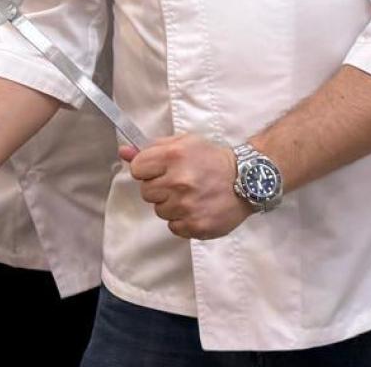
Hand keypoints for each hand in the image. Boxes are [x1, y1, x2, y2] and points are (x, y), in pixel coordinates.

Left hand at [122, 133, 251, 239]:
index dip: (147, 170)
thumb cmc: (211, 159)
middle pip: (146, 192)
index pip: (137, 169)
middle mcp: (178, 181)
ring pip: (159, 211)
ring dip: (171, 205)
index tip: (160, 170)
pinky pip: (173, 227)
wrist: (246, 179)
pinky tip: (197, 208)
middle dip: (159, 188)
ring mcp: (187, 206)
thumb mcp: (183, 144)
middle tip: (180, 183)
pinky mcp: (196, 226)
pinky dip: (183, 220)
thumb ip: (150, 148)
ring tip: (191, 196)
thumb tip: (123, 152)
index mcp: (173, 156)